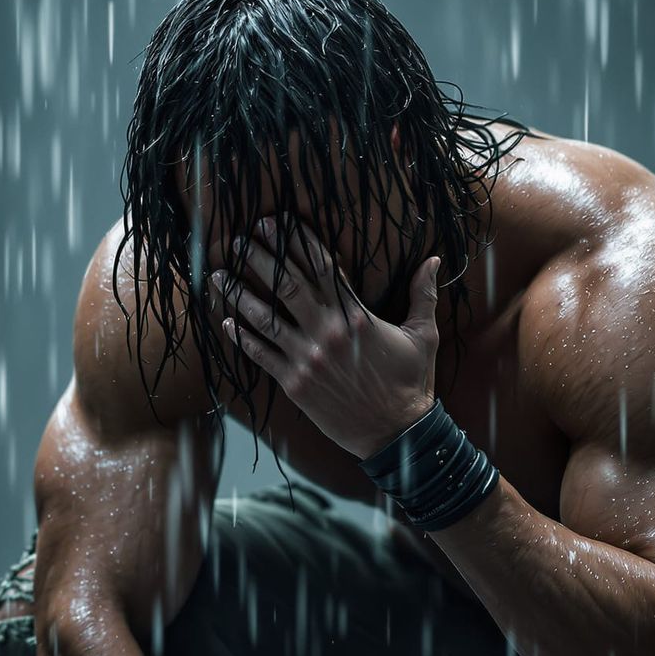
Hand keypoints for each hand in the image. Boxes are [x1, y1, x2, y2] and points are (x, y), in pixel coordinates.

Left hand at [210, 215, 440, 458]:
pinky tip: (226, 322)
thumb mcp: (424, 336)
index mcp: (356, 314)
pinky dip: (242, 338)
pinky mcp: (295, 384)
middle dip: (261, 256)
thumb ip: (424, 295)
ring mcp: (307, 358)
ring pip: (265, 318)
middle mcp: (327, 331)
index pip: (321, 267)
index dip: (297, 240)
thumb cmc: (412, 384)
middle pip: (286, 284)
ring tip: (220, 275)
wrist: (397, 434)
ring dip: (240, 294)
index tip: (277, 221)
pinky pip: (261, 356)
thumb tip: (434, 259)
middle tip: (240, 236)